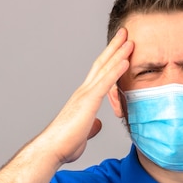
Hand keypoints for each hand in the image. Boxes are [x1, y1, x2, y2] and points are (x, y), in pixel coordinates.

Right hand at [43, 28, 132, 164]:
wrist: (52, 149)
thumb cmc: (65, 144)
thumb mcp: (84, 132)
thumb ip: (91, 125)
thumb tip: (97, 124)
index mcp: (83, 98)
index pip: (99, 74)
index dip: (110, 59)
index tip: (119, 48)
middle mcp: (83, 91)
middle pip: (101, 64)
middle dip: (114, 47)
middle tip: (125, 33)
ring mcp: (85, 94)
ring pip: (105, 68)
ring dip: (118, 53)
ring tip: (130, 40)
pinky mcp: (88, 102)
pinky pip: (106, 82)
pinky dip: (116, 70)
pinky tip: (126, 60)